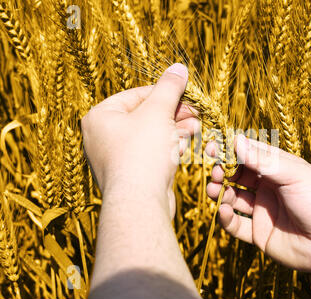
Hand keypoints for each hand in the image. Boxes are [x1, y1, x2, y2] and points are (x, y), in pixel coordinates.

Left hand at [82, 63, 198, 217]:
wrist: (139, 203)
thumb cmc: (143, 153)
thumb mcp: (159, 112)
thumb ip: (169, 88)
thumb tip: (178, 68)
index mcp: (100, 117)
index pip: (137, 95)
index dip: (165, 93)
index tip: (187, 94)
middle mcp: (103, 137)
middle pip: (145, 116)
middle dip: (174, 114)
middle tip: (196, 112)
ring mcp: (116, 159)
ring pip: (151, 137)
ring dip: (176, 130)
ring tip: (196, 126)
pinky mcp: (132, 176)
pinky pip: (151, 155)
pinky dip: (168, 149)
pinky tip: (184, 146)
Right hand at [206, 135, 310, 277]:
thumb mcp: (293, 174)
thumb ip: (263, 160)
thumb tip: (235, 140)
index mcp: (278, 169)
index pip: (248, 155)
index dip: (229, 150)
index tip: (212, 147)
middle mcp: (269, 188)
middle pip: (237, 176)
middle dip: (222, 171)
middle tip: (214, 171)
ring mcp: (263, 211)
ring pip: (233, 198)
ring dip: (220, 192)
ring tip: (214, 189)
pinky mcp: (260, 234)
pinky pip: (236, 225)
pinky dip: (226, 218)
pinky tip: (224, 211)